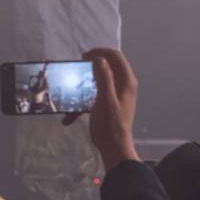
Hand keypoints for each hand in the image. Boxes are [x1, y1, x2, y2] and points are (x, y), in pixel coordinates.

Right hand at [83, 47, 139, 168]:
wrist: (113, 147)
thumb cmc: (110, 124)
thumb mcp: (105, 99)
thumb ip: (103, 77)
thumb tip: (98, 58)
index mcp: (126, 81)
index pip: (115, 56)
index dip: (99, 52)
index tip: (82, 57)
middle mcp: (124, 85)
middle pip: (108, 65)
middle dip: (91, 65)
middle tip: (77, 69)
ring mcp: (118, 94)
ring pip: (101, 78)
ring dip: (86, 82)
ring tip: (74, 88)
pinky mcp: (110, 102)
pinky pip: (97, 92)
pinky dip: (85, 97)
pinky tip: (72, 112)